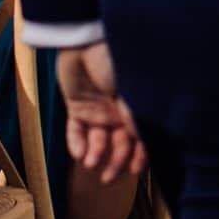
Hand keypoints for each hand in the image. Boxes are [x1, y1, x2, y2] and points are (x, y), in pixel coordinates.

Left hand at [56, 43, 147, 181]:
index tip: (135, 170)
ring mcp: (97, 109)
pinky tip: (77, 153)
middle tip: (108, 178)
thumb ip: (135, 115)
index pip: (141, 136)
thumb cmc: (114, 58)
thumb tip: (143, 142)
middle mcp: (118, 111)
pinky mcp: (76, 106)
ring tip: (89, 163)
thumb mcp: (131, 88)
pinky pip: (75, 130)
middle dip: (115, 161)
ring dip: (95, 153)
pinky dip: (76, 142)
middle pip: (119, 142)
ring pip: (97, 139)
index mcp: (136, 105)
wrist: (83, 40)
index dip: (139, 155)